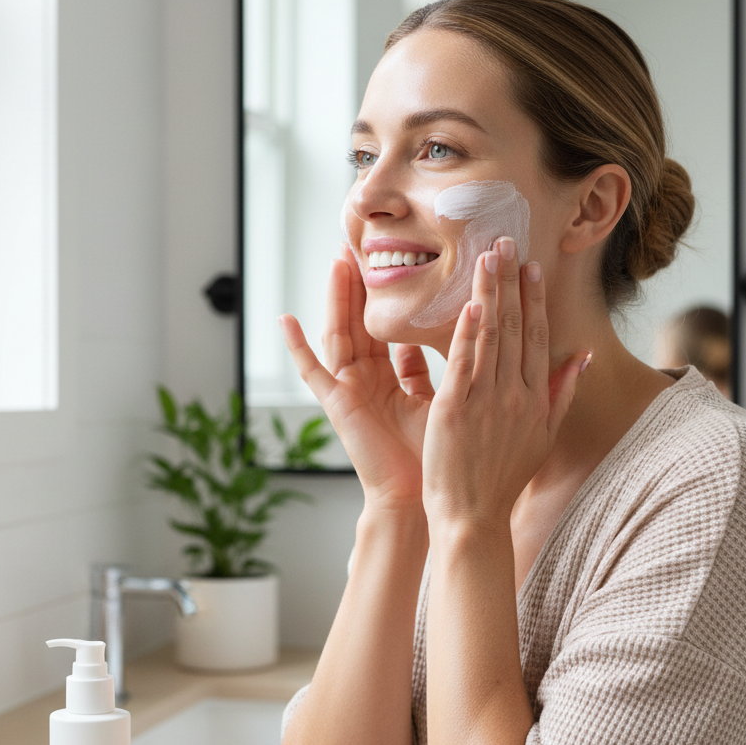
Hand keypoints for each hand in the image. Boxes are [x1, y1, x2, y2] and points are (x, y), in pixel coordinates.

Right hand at [279, 245, 433, 506]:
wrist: (420, 498)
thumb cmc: (434, 455)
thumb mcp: (441, 397)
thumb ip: (438, 367)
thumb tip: (460, 332)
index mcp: (390, 379)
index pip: (385, 328)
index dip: (385, 298)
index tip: (390, 262)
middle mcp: (365, 381)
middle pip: (359, 323)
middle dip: (359, 286)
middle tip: (359, 245)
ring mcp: (348, 391)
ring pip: (339, 335)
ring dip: (336, 300)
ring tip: (337, 263)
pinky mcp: (336, 405)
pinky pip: (312, 372)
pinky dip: (297, 348)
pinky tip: (285, 319)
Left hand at [421, 238, 589, 529]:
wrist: (473, 516)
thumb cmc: (503, 478)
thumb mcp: (543, 437)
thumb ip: (562, 394)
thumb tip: (581, 357)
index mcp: (536, 399)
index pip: (537, 337)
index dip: (535, 300)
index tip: (532, 267)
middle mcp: (516, 394)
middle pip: (516, 328)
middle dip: (512, 282)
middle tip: (506, 241)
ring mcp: (487, 400)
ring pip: (492, 336)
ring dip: (491, 293)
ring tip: (488, 256)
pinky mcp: (456, 408)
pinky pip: (465, 361)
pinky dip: (469, 331)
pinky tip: (473, 302)